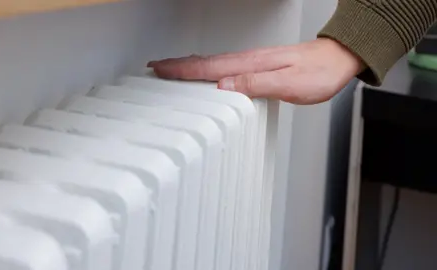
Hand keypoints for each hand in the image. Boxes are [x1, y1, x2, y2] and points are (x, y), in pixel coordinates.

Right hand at [147, 38, 363, 104]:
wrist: (337, 58)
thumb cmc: (318, 72)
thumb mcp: (288, 83)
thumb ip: (255, 84)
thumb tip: (224, 86)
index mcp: (250, 64)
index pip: (208, 67)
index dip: (182, 70)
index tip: (161, 69)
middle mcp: (248, 60)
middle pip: (205, 63)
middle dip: (178, 66)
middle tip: (157, 68)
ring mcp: (252, 61)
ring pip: (213, 64)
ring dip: (190, 67)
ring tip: (174, 71)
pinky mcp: (258, 65)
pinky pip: (226, 66)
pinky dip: (209, 69)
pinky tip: (209, 73)